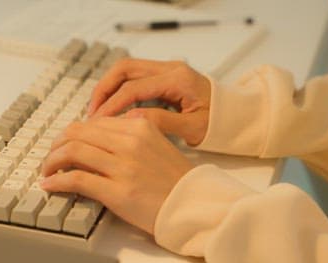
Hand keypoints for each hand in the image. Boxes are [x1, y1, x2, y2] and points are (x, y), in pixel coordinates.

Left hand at [39, 118, 193, 233]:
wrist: (194, 205)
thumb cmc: (177, 181)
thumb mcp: (158, 145)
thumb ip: (132, 137)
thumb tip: (100, 139)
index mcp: (139, 127)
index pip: (93, 123)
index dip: (73, 133)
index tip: (65, 144)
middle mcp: (129, 142)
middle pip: (77, 133)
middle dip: (57, 145)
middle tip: (51, 157)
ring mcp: (122, 167)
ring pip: (72, 152)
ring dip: (51, 162)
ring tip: (46, 171)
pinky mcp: (117, 192)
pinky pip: (76, 179)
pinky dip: (56, 181)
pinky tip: (50, 185)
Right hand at [87, 58, 210, 145]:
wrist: (236, 115)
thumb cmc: (220, 122)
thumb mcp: (193, 128)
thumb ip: (162, 122)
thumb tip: (129, 121)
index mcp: (178, 79)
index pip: (134, 88)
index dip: (112, 105)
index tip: (97, 122)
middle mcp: (170, 68)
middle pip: (124, 69)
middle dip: (104, 89)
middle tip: (91, 113)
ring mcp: (167, 70)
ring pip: (127, 70)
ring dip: (109, 88)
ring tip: (97, 111)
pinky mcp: (165, 76)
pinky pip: (135, 77)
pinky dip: (120, 90)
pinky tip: (112, 109)